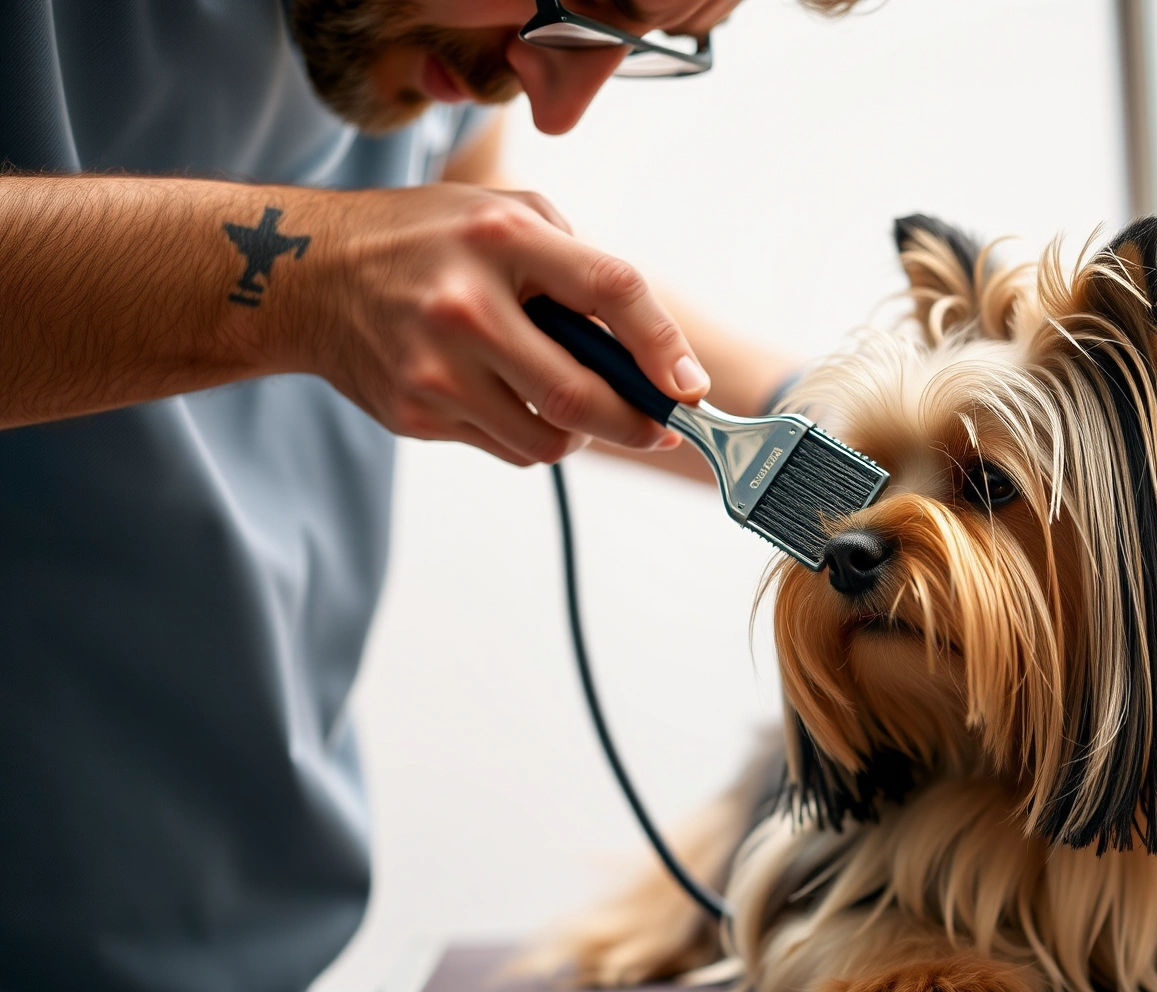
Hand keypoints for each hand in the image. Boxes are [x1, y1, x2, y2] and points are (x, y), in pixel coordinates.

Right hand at [277, 182, 706, 465]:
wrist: (301, 275)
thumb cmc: (424, 240)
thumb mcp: (503, 215)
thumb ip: (576, 264)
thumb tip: (654, 348)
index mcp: (501, 236)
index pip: (609, 288)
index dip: (662, 344)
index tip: (691, 387)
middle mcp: (465, 304)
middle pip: (579, 394)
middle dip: (636, 423)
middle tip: (658, 428)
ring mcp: (434, 366)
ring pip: (548, 438)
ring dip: (578, 431)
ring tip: (565, 397)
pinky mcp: (414, 412)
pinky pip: (506, 446)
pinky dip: (527, 431)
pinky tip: (504, 396)